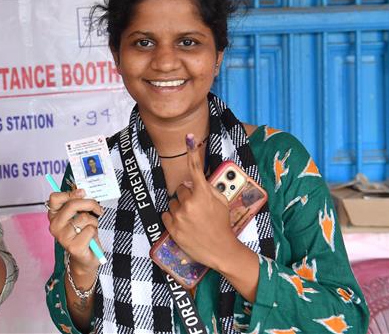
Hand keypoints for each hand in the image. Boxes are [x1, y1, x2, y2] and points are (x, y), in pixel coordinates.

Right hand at [47, 189, 103, 276]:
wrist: (85, 258)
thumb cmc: (82, 234)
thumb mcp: (78, 216)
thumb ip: (78, 203)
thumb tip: (82, 189)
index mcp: (54, 216)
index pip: (54, 198)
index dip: (70, 193)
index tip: (82, 192)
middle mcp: (55, 226)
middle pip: (72, 205)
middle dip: (90, 203)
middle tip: (98, 208)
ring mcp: (63, 237)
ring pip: (84, 217)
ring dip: (94, 221)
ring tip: (91, 228)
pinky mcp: (74, 246)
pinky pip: (90, 229)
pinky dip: (95, 231)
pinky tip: (91, 238)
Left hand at [161, 133, 237, 269]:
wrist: (220, 250)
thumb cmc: (222, 225)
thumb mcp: (221, 203)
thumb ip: (208, 189)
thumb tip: (193, 180)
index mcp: (203, 194)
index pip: (195, 169)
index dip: (192, 152)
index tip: (188, 137)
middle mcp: (189, 203)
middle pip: (180, 189)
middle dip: (187, 196)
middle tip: (197, 209)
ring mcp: (179, 215)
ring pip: (173, 202)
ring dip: (179, 208)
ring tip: (192, 220)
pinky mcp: (172, 228)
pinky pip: (166, 215)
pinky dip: (172, 218)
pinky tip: (184, 225)